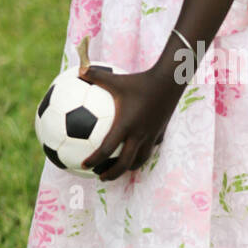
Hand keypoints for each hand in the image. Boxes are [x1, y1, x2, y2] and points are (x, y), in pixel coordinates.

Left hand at [79, 64, 179, 180]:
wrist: (169, 82)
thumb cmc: (140, 80)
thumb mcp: (115, 78)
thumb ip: (95, 75)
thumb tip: (78, 70)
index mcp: (125, 125)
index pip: (107, 149)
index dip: (94, 160)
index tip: (84, 166)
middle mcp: (138, 134)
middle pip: (125, 163)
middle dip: (112, 174)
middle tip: (100, 177)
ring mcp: (151, 136)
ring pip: (140, 159)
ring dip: (128, 167)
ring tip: (119, 169)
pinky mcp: (160, 132)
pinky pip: (150, 148)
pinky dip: (141, 153)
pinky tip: (137, 150)